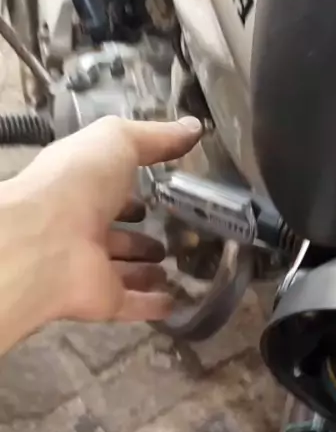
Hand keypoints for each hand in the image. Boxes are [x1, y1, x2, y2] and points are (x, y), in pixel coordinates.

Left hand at [0, 115, 201, 352]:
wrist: (45, 241)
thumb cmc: (78, 182)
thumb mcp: (116, 140)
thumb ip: (155, 137)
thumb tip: (194, 126)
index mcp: (81, 188)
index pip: (110, 190)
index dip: (134, 191)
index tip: (163, 192)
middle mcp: (83, 228)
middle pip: (117, 235)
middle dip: (142, 237)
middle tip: (177, 236)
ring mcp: (92, 268)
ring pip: (124, 271)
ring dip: (147, 271)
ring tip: (178, 266)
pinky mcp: (103, 300)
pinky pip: (133, 304)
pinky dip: (153, 304)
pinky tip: (176, 303)